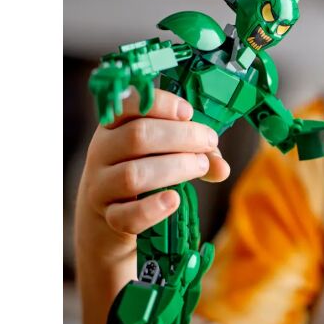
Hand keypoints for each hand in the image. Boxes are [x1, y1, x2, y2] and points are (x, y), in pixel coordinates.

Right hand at [76, 88, 231, 246]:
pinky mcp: (109, 218)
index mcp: (113, 127)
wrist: (107, 219)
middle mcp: (102, 152)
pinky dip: (154, 208)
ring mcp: (102, 187)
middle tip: (209, 141)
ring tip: (201, 166)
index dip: (160, 104)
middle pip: (137, 136)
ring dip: (176, 167)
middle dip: (182, 136)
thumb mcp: (161, 154)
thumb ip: (193, 152)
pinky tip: (175, 200)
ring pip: (134, 174)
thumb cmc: (142, 174)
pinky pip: (128, 215)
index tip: (188, 112)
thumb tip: (221, 167)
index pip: (127, 104)